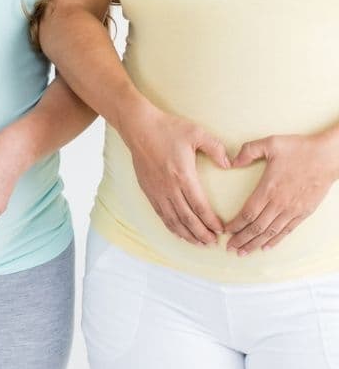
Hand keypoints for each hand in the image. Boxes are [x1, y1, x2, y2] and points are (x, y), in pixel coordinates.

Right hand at [120, 102, 228, 245]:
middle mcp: (169, 187)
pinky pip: (160, 214)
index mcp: (183, 175)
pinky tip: (179, 232)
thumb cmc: (167, 128)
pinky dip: (171, 226)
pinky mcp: (148, 190)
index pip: (200, 206)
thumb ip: (216, 148)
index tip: (221, 230)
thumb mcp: (197, 133)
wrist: (138, 126)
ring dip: (186, 234)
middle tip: (213, 242)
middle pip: (187, 219)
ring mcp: (156, 190)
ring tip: (199, 243)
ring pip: (172, 220)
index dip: (211, 222)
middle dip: (201, 233)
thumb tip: (229, 164)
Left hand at [225, 133, 338, 254]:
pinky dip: (275, 240)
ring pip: (271, 232)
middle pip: (256, 227)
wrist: (328, 156)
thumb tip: (231, 162)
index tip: (225, 231)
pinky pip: (287, 231)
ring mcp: (293, 210)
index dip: (235, 225)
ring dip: (255, 244)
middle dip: (241, 239)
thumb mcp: (270, 143)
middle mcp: (280, 203)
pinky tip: (266, 247)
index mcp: (268, 188)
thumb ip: (248, 151)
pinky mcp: (304, 212)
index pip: (248, 213)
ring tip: (243, 252)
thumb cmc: (299, 149)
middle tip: (229, 248)